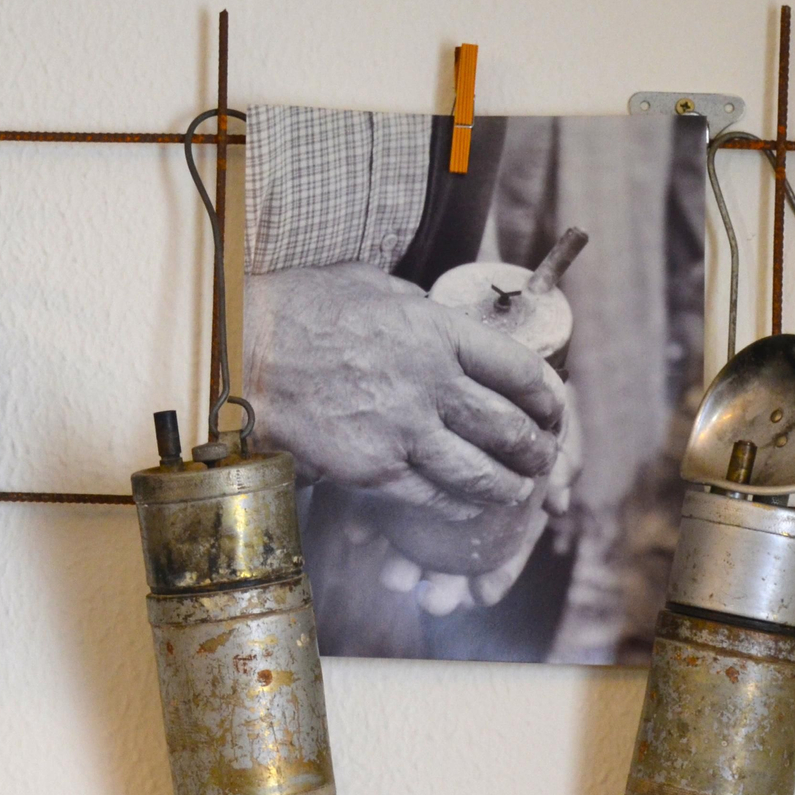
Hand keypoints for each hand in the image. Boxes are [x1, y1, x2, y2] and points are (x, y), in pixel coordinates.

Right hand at [244, 262, 566, 519]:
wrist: (241, 354)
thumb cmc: (296, 311)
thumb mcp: (370, 286)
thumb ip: (414, 308)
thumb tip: (433, 317)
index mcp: (438, 332)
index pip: (520, 370)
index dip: (547, 398)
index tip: (553, 410)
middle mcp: (432, 382)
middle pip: (510, 427)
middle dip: (536, 451)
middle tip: (542, 460)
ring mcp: (404, 429)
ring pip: (480, 470)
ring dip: (507, 486)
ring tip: (516, 491)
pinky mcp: (374, 469)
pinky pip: (433, 495)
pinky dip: (457, 505)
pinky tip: (465, 507)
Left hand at [372, 404, 583, 613]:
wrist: (470, 345)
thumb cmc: (517, 385)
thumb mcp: (548, 417)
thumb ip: (558, 458)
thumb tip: (559, 505)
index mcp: (504, 498)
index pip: (501, 550)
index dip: (495, 575)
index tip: (480, 596)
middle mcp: (464, 502)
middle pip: (454, 555)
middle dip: (443, 585)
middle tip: (434, 603)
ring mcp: (424, 485)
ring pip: (414, 537)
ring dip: (405, 562)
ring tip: (395, 579)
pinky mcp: (386, 464)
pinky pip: (374, 501)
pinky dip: (365, 520)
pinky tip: (356, 534)